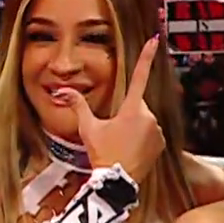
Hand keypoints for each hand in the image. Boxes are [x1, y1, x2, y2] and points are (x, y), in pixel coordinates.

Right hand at [61, 35, 164, 181]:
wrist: (118, 182)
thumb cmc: (102, 153)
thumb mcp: (88, 129)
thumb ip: (78, 106)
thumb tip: (62, 90)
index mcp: (132, 109)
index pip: (139, 76)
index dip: (146, 57)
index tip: (154, 40)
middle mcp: (149, 116)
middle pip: (136, 106)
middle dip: (126, 114)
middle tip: (113, 133)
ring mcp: (157, 130)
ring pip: (144, 121)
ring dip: (134, 127)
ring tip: (120, 144)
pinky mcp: (161, 144)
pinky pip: (151, 135)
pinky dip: (142, 139)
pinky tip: (130, 151)